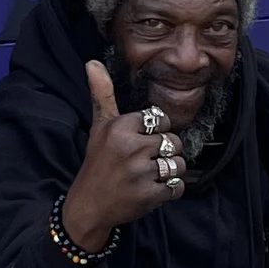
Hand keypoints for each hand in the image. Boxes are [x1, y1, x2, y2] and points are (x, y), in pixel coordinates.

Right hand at [61, 58, 188, 248]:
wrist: (89, 205)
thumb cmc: (97, 163)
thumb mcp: (99, 127)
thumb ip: (102, 94)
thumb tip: (93, 62)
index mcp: (121, 127)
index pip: (160, 119)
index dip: (154, 132)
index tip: (139, 142)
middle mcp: (131, 147)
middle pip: (173, 141)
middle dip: (164, 152)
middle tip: (144, 161)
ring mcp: (141, 172)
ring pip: (178, 163)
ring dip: (169, 171)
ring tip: (149, 175)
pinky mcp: (149, 194)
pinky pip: (177, 186)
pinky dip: (170, 190)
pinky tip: (152, 189)